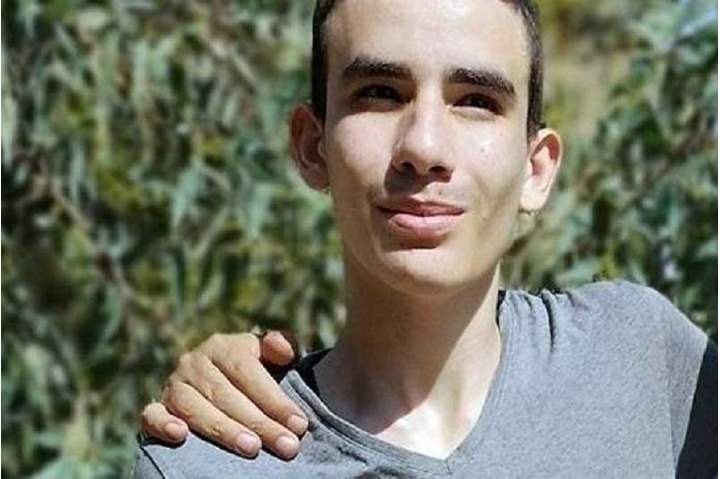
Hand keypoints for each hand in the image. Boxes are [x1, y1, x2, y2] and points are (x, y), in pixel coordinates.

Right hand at [140, 331, 306, 459]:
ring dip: (225, 430)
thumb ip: (281, 345)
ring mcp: (173, 385)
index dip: (275, 399)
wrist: (218, 383)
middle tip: (287, 446)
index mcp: (223, 346)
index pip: (249, 372)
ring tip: (252, 448)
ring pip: (196, 409)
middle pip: (228, 395)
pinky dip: (163, 425)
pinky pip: (152, 415)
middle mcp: (194, 362)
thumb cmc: (253, 372)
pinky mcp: (157, 406)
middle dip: (261, 423)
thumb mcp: (268, 354)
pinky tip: (180, 437)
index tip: (299, 424)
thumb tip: (281, 349)